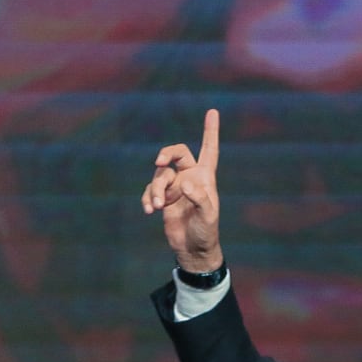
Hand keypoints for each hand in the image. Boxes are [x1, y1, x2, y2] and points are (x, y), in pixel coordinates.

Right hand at [142, 108, 222, 271]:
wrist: (192, 249)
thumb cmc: (206, 231)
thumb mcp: (208, 216)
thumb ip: (200, 198)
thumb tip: (186, 184)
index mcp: (205, 177)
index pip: (209, 149)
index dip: (210, 131)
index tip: (212, 112)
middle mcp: (189, 177)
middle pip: (176, 153)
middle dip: (166, 154)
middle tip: (159, 162)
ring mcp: (175, 187)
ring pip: (159, 175)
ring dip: (156, 189)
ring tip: (158, 207)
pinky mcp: (163, 198)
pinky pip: (150, 190)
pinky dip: (148, 198)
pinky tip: (150, 210)